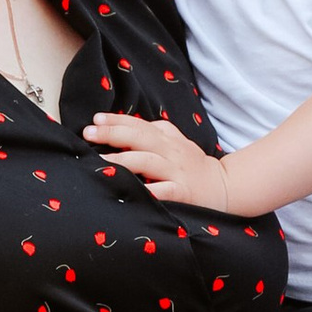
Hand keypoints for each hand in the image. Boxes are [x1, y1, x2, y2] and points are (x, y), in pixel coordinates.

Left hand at [84, 110, 229, 210]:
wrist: (223, 187)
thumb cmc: (192, 166)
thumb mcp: (176, 143)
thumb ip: (155, 133)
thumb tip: (124, 124)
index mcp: (168, 139)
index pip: (139, 125)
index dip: (117, 120)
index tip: (95, 119)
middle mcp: (171, 152)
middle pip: (140, 138)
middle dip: (113, 134)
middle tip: (89, 133)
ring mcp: (177, 172)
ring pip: (147, 162)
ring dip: (122, 160)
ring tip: (100, 161)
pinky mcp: (182, 192)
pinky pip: (163, 190)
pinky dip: (147, 190)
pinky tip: (130, 189)